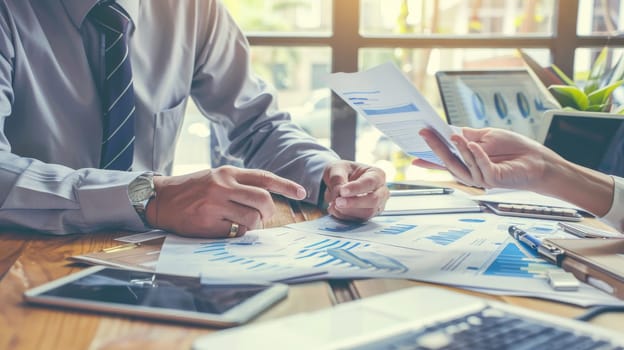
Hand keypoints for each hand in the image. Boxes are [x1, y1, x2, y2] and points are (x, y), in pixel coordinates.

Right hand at [145, 166, 305, 237]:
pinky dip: (237, 233)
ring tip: (241, 223)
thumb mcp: (216, 177)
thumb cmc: (192, 189)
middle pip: (263, 200)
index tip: (302, 193)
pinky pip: (235, 232)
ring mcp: (215, 205)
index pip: (264, 177)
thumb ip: (239, 184)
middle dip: (269, 212)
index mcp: (228, 173)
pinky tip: (226, 228)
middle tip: (263, 216)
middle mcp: (223, 186)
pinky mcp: (208, 223)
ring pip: (252, 219)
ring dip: (253, 225)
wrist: (161, 199)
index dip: (286, 186)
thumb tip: (266, 199)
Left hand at [322, 160, 388, 220]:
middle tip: (337, 201)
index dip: (356, 188)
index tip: (342, 191)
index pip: (370, 182)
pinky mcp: (368, 216)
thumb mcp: (336, 168)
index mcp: (377, 174)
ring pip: (367, 213)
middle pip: (374, 200)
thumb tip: (339, 192)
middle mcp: (381, 191)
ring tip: (333, 205)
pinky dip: (344, 216)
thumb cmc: (342, 171)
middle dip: (354, 203)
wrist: (339, 181)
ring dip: (348, 211)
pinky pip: (358, 220)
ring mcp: (377, 205)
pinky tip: (334, 209)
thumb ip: (337, 178)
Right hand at [412, 127, 557, 189]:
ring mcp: (481, 178)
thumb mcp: (487, 136)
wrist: (538, 161)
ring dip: (458, 149)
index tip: (412, 153)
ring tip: (451, 135)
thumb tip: (452, 131)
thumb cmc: (515, 149)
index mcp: (467, 163)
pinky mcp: (494, 179)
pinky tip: (473, 144)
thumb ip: (470, 136)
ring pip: (463, 165)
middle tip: (424, 133)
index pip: (443, 160)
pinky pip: (481, 166)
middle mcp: (471, 173)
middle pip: (448, 162)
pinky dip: (477, 154)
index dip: (428, 158)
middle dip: (435, 147)